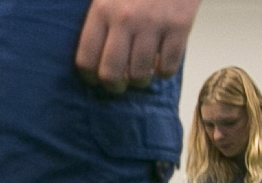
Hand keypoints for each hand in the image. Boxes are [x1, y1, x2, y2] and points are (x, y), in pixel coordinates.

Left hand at [75, 0, 200, 92]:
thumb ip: (100, 18)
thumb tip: (94, 54)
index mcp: (102, 11)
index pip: (85, 59)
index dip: (89, 77)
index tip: (95, 79)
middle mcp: (124, 20)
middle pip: (110, 73)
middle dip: (114, 86)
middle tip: (119, 86)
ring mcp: (153, 23)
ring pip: (139, 73)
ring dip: (140, 81)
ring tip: (142, 77)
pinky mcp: (180, 24)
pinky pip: (169, 64)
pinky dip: (164, 73)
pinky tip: (163, 67)